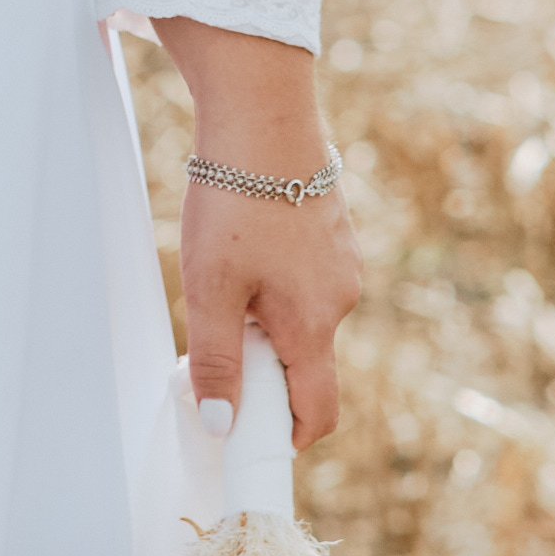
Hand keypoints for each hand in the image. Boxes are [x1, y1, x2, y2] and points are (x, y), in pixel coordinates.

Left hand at [156, 16, 361, 450]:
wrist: (264, 115)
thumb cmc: (234, 201)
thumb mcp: (210, 288)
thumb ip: (218, 361)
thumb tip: (222, 426)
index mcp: (313, 324)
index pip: (317, 411)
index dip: (288, 437)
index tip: (253, 440)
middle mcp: (342, 298)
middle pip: (307, 362)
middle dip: (265, 367)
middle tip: (215, 341)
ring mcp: (344, 262)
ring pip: (305, 315)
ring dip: (268, 317)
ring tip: (223, 275)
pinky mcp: (335, 230)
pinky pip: (308, 277)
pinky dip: (277, 279)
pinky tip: (245, 242)